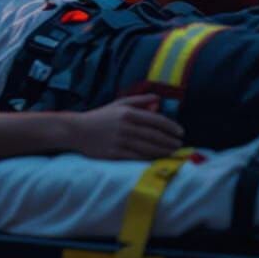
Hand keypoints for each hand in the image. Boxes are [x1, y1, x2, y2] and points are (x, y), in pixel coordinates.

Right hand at [68, 95, 184, 160]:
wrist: (77, 130)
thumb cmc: (100, 117)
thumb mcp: (118, 104)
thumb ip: (139, 100)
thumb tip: (158, 98)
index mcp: (128, 113)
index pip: (156, 120)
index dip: (171, 127)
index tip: (181, 132)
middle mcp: (126, 126)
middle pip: (154, 135)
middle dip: (170, 141)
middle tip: (180, 145)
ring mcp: (120, 141)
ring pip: (148, 148)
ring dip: (164, 151)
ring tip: (173, 153)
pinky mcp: (115, 154)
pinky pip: (137, 157)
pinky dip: (150, 159)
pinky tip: (158, 159)